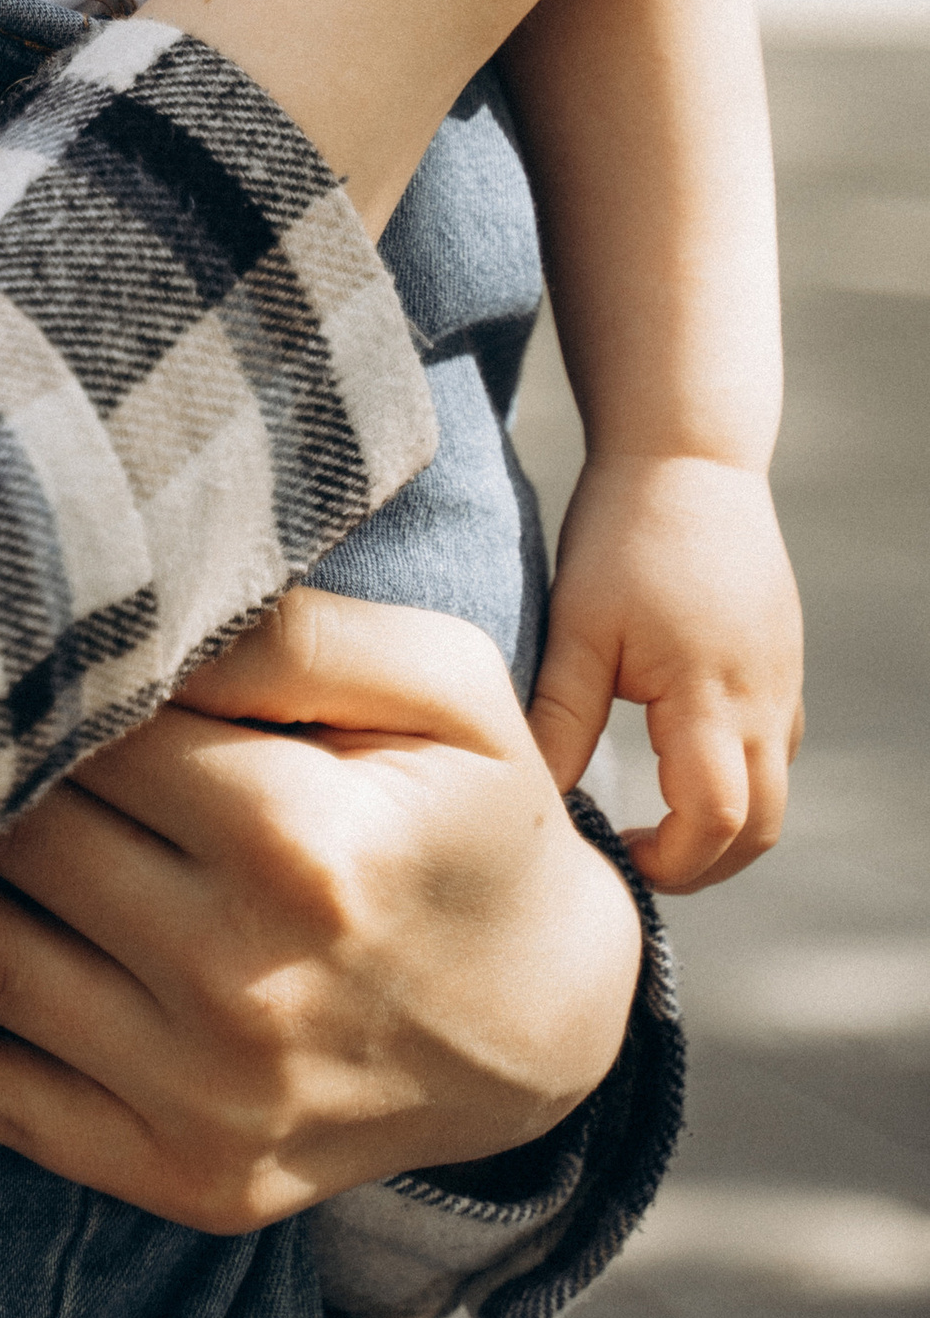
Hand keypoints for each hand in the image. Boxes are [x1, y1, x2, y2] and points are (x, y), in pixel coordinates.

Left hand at [0, 590, 641, 1234]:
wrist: (549, 1033)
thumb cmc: (476, 817)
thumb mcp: (441, 684)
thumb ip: (293, 626)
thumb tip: (140, 595)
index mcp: (303, 845)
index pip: (94, 723)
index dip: (30, 660)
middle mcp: (242, 983)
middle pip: (22, 830)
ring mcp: (203, 1099)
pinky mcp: (177, 1179)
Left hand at [529, 454, 804, 889]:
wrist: (688, 453)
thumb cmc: (624, 532)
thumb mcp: (579, 625)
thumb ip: (561, 716)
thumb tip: (534, 793)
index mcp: (712, 698)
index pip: (717, 824)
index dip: (671, 862)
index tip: (616, 853)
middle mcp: (763, 700)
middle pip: (761, 827)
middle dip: (705, 864)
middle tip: (636, 856)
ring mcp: (781, 680)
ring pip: (774, 790)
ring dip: (726, 825)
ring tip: (654, 817)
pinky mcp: (781, 659)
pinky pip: (774, 745)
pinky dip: (740, 777)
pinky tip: (681, 756)